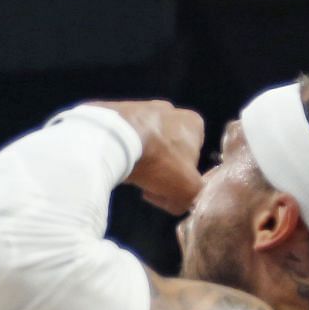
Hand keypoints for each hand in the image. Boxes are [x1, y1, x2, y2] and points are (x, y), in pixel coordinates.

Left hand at [85, 100, 206, 214]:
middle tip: (147, 184)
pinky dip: (121, 151)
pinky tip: (116, 162)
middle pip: (168, 150)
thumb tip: (182, 202)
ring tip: (129, 173)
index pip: (194, 157)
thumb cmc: (158, 160)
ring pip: (145, 143)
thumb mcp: (187, 190)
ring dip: (140, 160)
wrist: (114, 139)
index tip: (167, 190)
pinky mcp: (116, 113)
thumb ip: (194, 197)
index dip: (182, 178)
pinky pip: (123, 138)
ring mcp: (141, 108)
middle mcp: (169, 110)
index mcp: (193, 123)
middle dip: (160, 169)